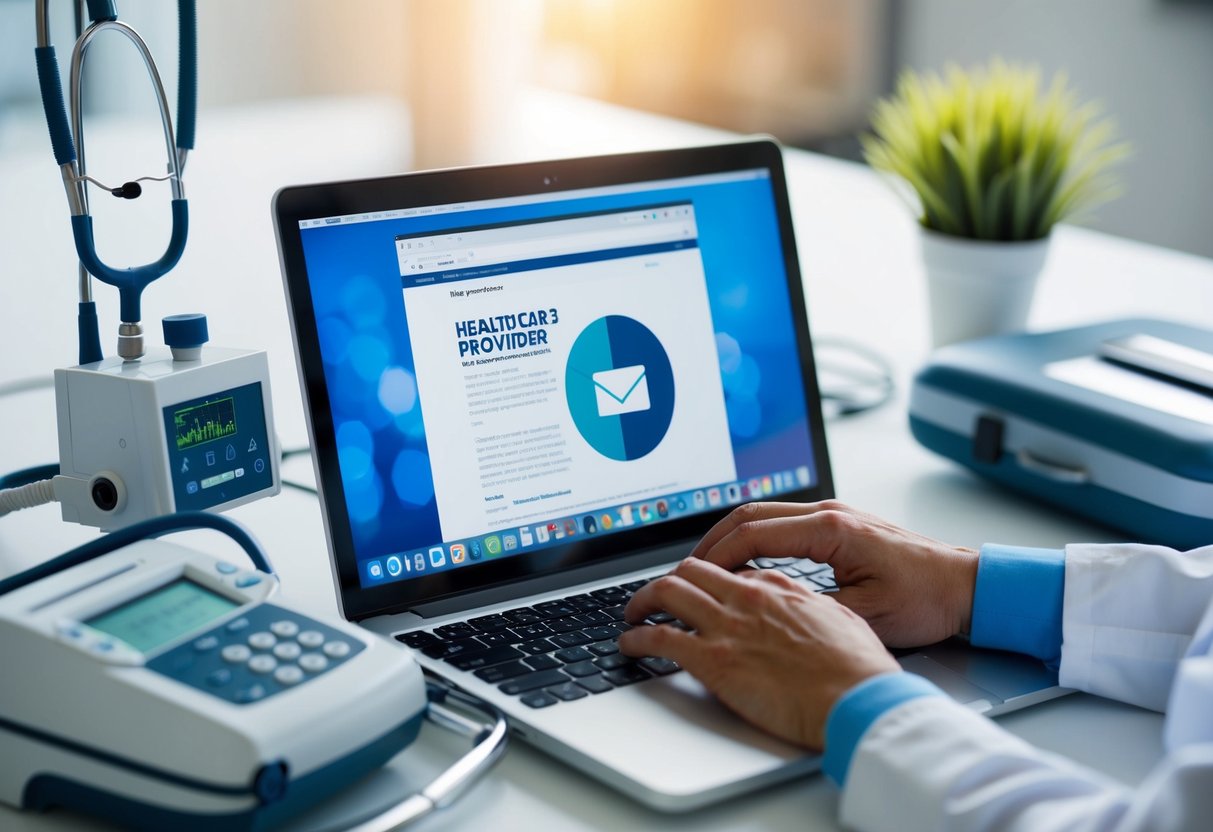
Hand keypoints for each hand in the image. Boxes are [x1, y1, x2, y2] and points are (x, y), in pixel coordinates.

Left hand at [619, 558, 898, 748]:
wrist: (858, 700)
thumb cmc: (859, 671)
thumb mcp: (842, 621)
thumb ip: (813, 609)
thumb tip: (804, 609)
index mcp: (780, 589)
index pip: (733, 571)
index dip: (711, 579)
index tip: (701, 591)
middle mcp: (748, 598)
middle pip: (692, 571)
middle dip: (669, 580)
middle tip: (656, 596)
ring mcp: (728, 626)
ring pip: (667, 592)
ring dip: (642, 601)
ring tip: (632, 613)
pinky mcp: (712, 659)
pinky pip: (659, 637)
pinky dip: (636, 637)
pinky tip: (629, 644)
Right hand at [690, 500, 979, 646]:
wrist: (966, 585)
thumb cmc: (926, 599)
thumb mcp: (865, 615)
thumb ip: (811, 609)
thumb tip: (765, 613)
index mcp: (831, 529)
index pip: (755, 533)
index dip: (718, 556)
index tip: (694, 576)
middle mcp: (829, 512)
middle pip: (751, 513)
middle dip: (713, 540)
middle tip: (687, 569)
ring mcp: (833, 514)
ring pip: (765, 514)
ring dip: (732, 536)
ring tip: (707, 565)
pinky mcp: (839, 524)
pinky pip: (783, 522)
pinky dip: (754, 538)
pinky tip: (745, 561)